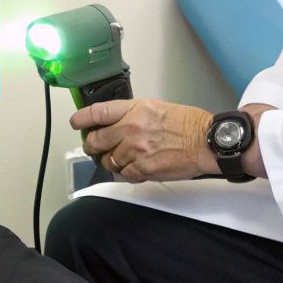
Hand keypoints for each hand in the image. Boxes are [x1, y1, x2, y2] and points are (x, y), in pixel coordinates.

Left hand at [69, 98, 214, 182]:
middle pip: (96, 140)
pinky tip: (134, 168)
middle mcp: (130, 128)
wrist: (206, 141)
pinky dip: (125, 172)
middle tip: (93, 148)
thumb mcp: (156, 108)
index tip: (76, 123)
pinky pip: (123, 174)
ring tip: (120, 159)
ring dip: (110, 161)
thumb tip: (115, 125)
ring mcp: (135, 150)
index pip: (98, 112)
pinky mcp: (142, 169)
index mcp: (134, 109)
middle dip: (91, 146)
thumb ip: (132, 115)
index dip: (82, 119)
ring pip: (108, 160)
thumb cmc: (187, 123)